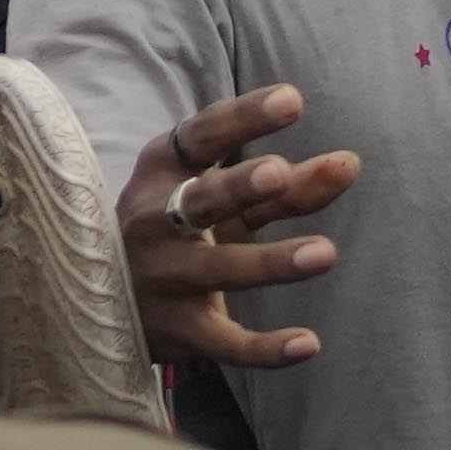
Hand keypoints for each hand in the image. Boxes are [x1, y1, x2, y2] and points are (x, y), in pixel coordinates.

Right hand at [121, 84, 359, 375]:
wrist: (99, 300)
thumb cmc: (177, 231)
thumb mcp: (223, 200)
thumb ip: (285, 186)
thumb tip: (350, 164)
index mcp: (165, 172)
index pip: (203, 136)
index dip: (245, 118)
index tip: (293, 100)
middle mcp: (156, 221)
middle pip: (200, 201)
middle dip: (237, 187)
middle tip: (280, 173)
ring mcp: (164, 278)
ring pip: (219, 269)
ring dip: (271, 261)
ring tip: (325, 253)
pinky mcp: (178, 332)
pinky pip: (224, 342)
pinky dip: (265, 349)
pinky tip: (309, 344)